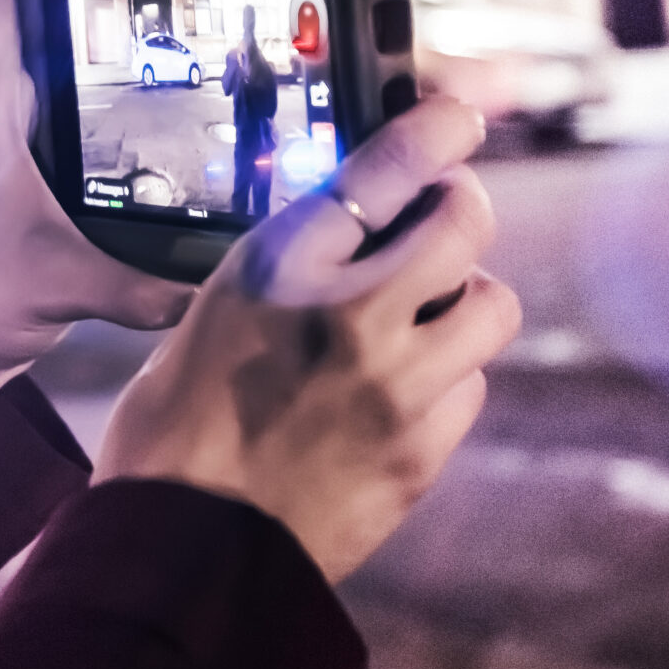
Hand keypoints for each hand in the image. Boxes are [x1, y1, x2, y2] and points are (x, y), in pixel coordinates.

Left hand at [0, 0, 193, 378]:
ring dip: (81, 3)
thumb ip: (135, 290)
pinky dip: (97, 58)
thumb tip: (205, 287)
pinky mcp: (37, 150)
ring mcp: (16, 126)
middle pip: (26, 7)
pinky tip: (148, 48)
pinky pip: (68, 84)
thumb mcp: (64, 286)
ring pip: (48, 42)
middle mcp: (0, 106)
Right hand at [94, 96, 519, 581]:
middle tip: (441, 221)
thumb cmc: (175, 427)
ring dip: (466, 301)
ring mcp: (398, 388)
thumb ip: (289, 264)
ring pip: (493, 306)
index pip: (387, 166)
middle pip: (466, 223)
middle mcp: (352, 316)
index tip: (458, 116)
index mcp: (281, 268)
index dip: (437, 127)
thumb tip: (354, 222)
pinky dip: (448, 382)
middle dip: (461, 212)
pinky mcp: (423, 452)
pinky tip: (402, 394)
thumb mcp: (214, 310)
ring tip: (423, 320)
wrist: (182, 551)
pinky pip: (472, 389)